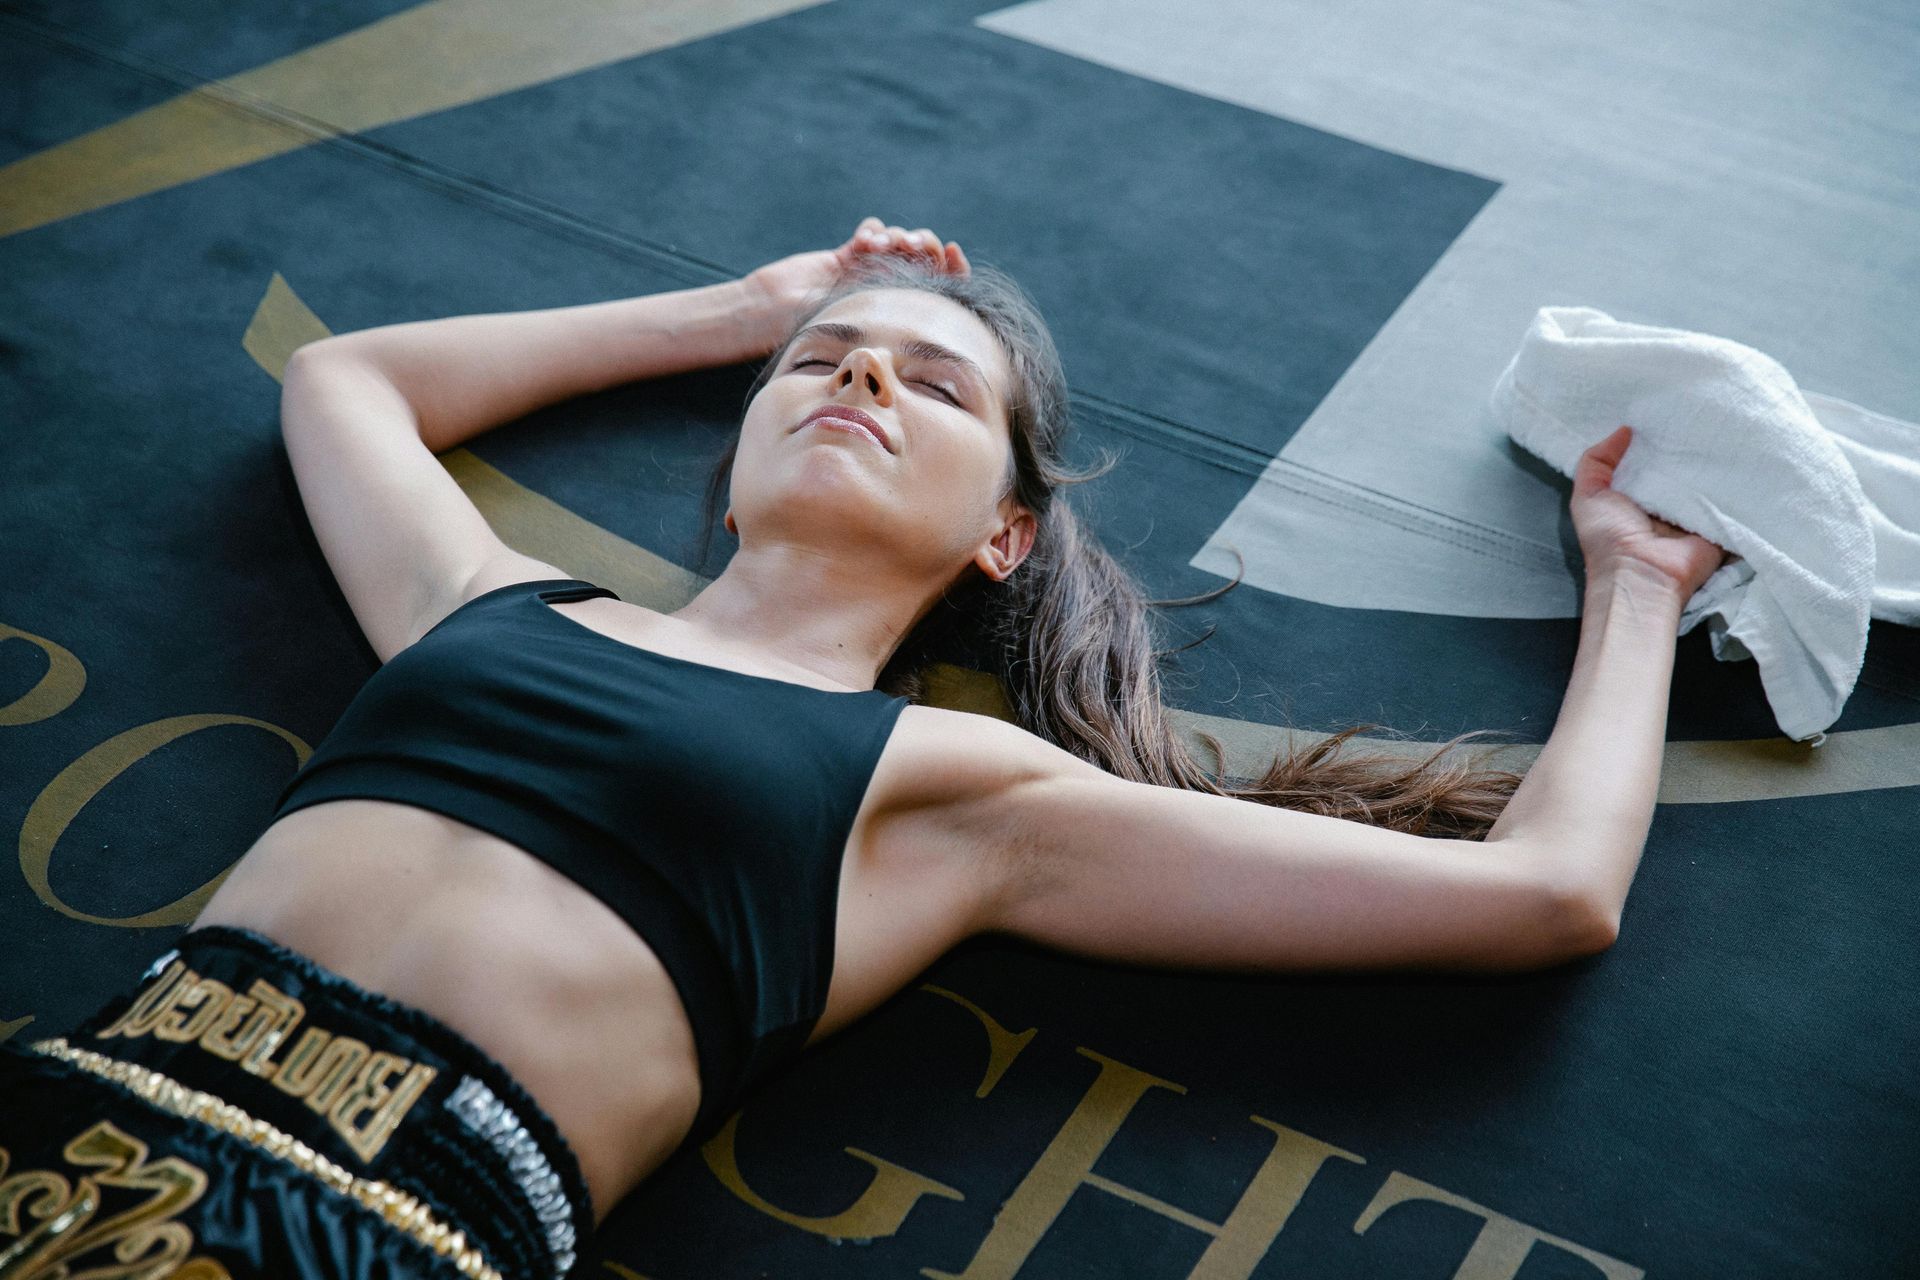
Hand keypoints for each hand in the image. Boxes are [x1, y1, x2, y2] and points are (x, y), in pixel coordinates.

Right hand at [737, 216, 970, 354]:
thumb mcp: (862, 334)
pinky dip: (874, 230)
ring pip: (901, 240)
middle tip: (912, 245)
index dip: (956, 269)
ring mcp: (868, 273)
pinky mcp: (848, 255)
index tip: (954, 252)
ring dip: (896, 236)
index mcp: (901, 316)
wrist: (767, 314)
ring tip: (879, 246)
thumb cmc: (810, 336)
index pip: (943, 290)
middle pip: (926, 258)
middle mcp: (889, 293)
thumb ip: (897, 323)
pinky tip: (863, 241)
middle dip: (925, 244)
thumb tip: (935, 314)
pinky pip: (873, 231)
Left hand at [1570, 425, 1728, 598]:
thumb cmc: (1608, 537)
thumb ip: (1597, 461)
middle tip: (1706, 411)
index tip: (1669, 409)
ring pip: (1709, 478)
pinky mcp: (1719, 522)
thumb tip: (1625, 430)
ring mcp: (1695, 513)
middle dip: (1690, 443)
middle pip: (1683, 466)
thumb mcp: (1587, 495)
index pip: (1653, 459)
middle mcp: (1668, 502)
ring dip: (1717, 458)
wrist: (1641, 574)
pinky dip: (1739, 481)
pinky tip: (1747, 453)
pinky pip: (1733, 498)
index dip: (1658, 437)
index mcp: (1639, 495)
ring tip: (1730, 423)